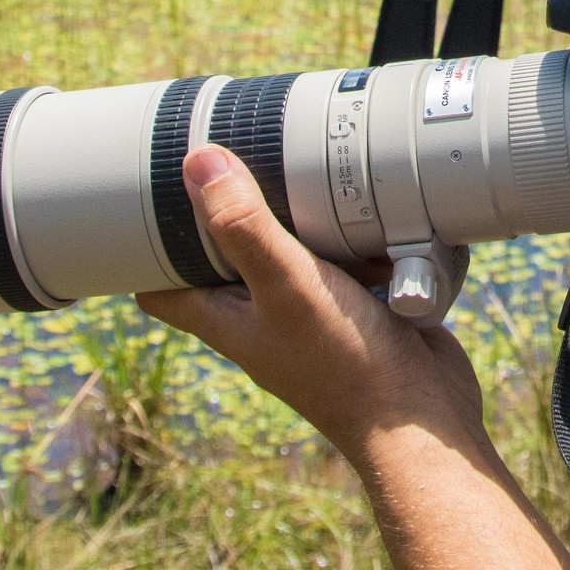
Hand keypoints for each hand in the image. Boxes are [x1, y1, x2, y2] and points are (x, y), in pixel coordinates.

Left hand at [146, 150, 569, 569]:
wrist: (422, 418)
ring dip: (300, 212)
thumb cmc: (347, 366)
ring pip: (292, 248)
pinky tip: (367, 198)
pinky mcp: (358, 303)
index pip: (162, 287)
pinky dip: (353, 228)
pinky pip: (344, 253)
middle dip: (231, 207)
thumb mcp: (287, 286)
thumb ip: (244, 227)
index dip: (146, 247)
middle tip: (233, 151)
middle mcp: (263, 316)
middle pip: (228, 255)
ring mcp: (311, 311)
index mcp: (227, 319)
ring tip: (300, 161)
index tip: (147, 195)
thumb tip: (197, 161)